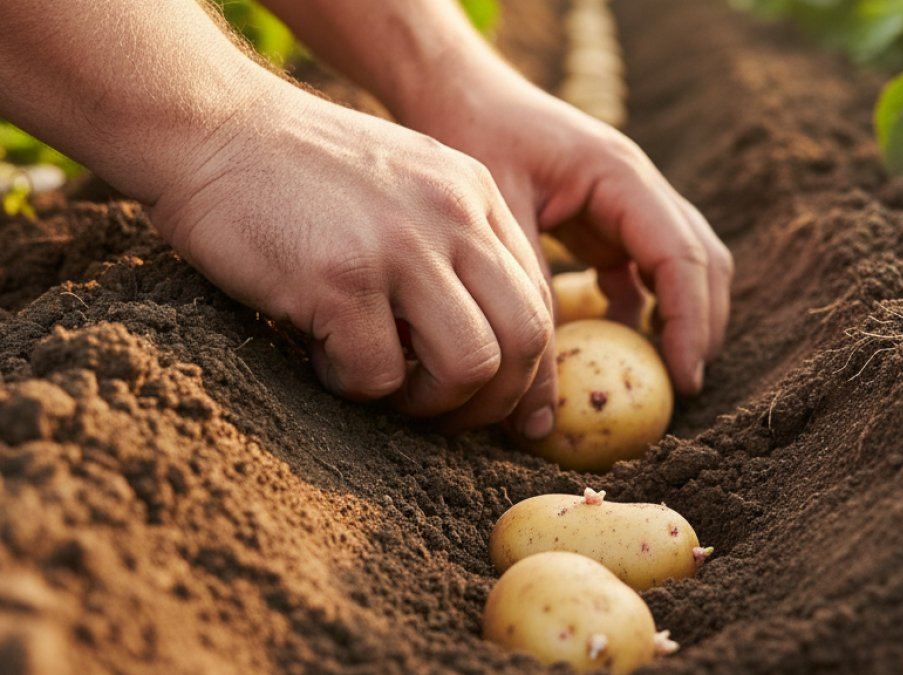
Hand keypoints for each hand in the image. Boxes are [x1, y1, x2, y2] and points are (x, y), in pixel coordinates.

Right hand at [151, 87, 557, 436]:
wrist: (210, 126)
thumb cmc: (300, 171)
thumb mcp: (406, 185)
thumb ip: (453, 247)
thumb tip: (484, 348)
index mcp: (475, 196)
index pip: (539, 302)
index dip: (523, 369)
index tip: (490, 401)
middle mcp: (453, 216)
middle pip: (524, 340)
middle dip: (492, 401)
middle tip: (441, 413)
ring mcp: (401, 246)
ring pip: (470, 367)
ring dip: (429, 404)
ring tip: (382, 386)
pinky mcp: (340, 279)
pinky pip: (379, 375)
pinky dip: (352, 388)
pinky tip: (322, 358)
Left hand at [395, 59, 733, 398]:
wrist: (456, 92)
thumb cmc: (472, 137)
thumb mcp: (498, 224)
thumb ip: (528, 308)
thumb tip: (541, 411)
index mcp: (620, 174)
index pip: (680, 256)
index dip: (690, 323)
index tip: (683, 380)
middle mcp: (638, 186)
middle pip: (701, 261)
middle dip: (700, 326)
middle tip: (682, 389)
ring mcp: (628, 204)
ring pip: (682, 267)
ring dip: (679, 320)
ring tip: (660, 377)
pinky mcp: (608, 222)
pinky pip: (644, 273)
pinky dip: (642, 313)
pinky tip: (615, 349)